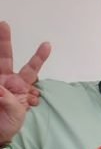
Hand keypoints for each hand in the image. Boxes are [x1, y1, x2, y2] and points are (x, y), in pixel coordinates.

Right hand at [0, 22, 50, 143]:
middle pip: (4, 57)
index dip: (39, 57)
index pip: (31, 68)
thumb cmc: (9, 124)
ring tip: (1, 59)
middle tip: (4, 24)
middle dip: (4, 40)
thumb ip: (9, 100)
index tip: (47, 44)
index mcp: (20, 85)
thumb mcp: (16, 114)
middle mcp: (6, 80)